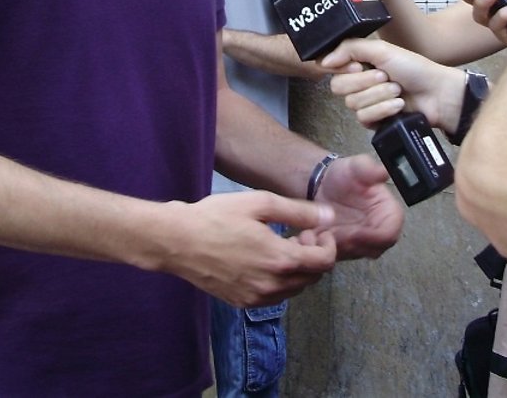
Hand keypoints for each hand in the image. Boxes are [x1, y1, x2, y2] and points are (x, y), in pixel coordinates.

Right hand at [169, 191, 336, 306]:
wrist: (177, 241)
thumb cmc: (217, 216)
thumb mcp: (260, 203)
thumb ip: (298, 212)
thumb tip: (330, 215)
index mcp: (280, 260)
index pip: (325, 262)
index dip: (328, 244)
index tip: (316, 230)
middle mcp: (272, 285)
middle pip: (313, 277)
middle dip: (313, 255)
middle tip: (298, 235)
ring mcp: (256, 298)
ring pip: (294, 289)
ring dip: (297, 269)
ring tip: (279, 246)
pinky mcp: (241, 302)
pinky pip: (274, 296)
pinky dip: (279, 281)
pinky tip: (263, 261)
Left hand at [312, 153, 403, 259]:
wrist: (324, 183)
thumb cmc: (343, 174)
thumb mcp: (356, 165)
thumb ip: (369, 168)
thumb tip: (383, 172)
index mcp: (389, 213)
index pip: (390, 234)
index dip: (374, 237)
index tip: (355, 233)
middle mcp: (380, 230)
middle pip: (373, 248)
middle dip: (353, 243)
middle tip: (333, 235)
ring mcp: (364, 241)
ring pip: (355, 253)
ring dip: (339, 246)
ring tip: (323, 233)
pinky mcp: (348, 247)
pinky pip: (341, 254)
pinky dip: (329, 248)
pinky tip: (316, 236)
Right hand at [323, 37, 466, 130]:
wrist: (437, 93)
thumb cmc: (414, 68)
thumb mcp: (382, 50)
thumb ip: (350, 48)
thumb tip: (324, 60)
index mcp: (359, 64)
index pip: (332, 68)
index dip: (344, 69)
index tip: (359, 66)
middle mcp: (359, 83)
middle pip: (339, 88)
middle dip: (365, 82)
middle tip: (386, 76)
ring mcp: (366, 103)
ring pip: (353, 104)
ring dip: (379, 95)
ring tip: (398, 90)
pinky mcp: (375, 122)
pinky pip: (364, 118)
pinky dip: (383, 109)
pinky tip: (398, 105)